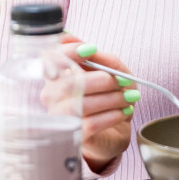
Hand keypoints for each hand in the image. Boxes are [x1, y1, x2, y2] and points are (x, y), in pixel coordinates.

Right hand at [62, 36, 135, 173]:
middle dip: (102, 80)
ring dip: (112, 99)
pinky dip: (113, 115)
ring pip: (80, 104)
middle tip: (123, 82)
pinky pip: (90, 124)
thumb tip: (78, 42)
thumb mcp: (113, 72)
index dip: (68, 52)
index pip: (50, 59)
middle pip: (68, 84)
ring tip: (128, 99)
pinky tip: (123, 112)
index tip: (90, 49)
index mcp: (58, 75)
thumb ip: (99, 57)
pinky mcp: (71, 137)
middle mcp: (51, 96)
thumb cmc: (111, 96)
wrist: (117, 130)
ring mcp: (59, 118)